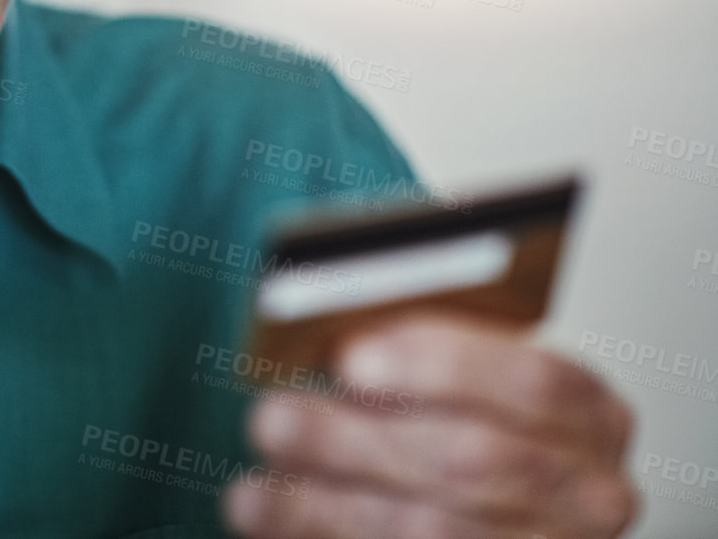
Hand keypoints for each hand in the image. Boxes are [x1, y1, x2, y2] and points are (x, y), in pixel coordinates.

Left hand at [222, 314, 637, 538]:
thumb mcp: (454, 371)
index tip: (352, 360)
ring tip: (256, 469)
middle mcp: (588, 493)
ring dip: (326, 499)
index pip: (538, 382)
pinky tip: (261, 506)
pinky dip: (315, 529)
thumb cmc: (456, 418)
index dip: (443, 367)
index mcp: (591, 415)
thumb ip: (413, 346)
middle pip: (473, 460)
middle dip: (360, 439)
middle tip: (274, 416)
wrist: (474, 512)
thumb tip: (338, 329)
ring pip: (431, 530)